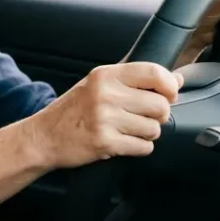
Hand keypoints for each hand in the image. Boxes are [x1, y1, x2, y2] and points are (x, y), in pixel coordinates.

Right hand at [24, 62, 182, 169]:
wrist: (42, 137)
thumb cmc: (72, 111)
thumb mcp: (97, 85)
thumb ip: (134, 81)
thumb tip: (177, 80)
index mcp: (104, 76)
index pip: (153, 72)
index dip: (169, 86)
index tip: (170, 94)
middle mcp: (105, 94)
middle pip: (161, 106)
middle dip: (157, 116)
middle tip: (140, 117)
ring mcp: (104, 119)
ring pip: (154, 129)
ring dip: (146, 134)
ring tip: (126, 130)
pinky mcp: (105, 142)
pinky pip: (144, 147)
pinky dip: (137, 148)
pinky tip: (121, 142)